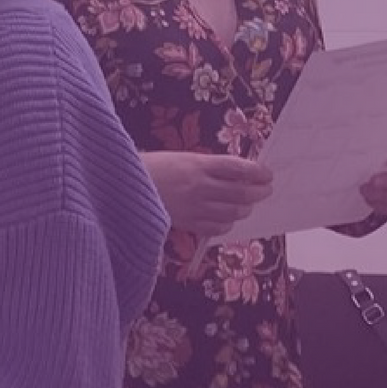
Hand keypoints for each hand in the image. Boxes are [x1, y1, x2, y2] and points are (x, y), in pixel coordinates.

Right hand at [142, 150, 273, 232]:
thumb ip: (206, 166)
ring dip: (246, 208)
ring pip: (233, 212)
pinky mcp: (186, 223)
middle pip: (242, 192)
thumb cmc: (147, 169)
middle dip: (259, 192)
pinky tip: (226, 219)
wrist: (119, 186)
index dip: (258, 172)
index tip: (266, 174)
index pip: (239, 168)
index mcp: (197, 165)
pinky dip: (227, 224)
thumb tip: (235, 173)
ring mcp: (194, 207)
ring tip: (247, 205)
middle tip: (265, 190)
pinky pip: (216, 228)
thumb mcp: (179, 158)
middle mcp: (199, 187)